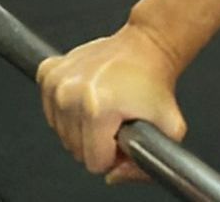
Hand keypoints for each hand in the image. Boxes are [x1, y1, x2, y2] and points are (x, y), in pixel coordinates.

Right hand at [37, 22, 188, 184]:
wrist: (147, 45)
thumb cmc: (156, 82)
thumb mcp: (170, 129)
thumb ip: (144, 166)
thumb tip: (114, 176)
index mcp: (97, 110)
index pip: (94, 162)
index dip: (113, 155)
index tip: (124, 135)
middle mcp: (71, 94)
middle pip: (75, 149)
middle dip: (97, 141)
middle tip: (117, 119)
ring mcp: (58, 82)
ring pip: (61, 132)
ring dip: (82, 125)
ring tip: (106, 105)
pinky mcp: (49, 71)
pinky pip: (49, 107)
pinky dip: (66, 106)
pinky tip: (89, 94)